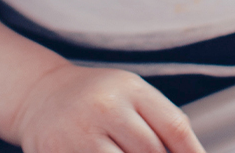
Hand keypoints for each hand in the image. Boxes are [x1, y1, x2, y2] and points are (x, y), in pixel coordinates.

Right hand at [14, 63, 204, 152]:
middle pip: (152, 152)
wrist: (42, 96)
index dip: (192, 152)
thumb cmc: (96, 98)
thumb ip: (160, 121)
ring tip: (127, 152)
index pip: (174, 126)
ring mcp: (82, 133)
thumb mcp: (130, 94)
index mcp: (130, 88)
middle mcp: (107, 107)